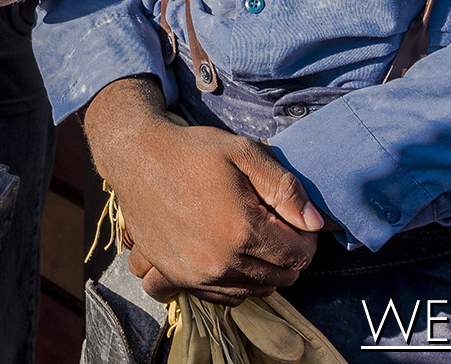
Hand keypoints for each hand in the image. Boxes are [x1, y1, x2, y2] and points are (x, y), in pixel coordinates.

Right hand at [85, 77, 321, 304]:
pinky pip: (222, 298)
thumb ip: (285, 187)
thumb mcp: (243, 152)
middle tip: (270, 223)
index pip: (299, 255)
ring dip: (261, 269)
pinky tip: (227, 255)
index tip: (291, 217)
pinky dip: (233, 283)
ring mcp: (197, 276)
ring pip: (255, 291)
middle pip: (281, 278)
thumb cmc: (191, 152)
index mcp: (241, 229)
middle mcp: (220, 262)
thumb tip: (315, 223)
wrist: (135, 159)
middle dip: (286, 254)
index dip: (304, 236)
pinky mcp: (178, 279)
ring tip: (247, 236)